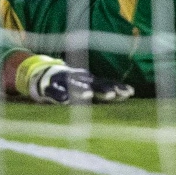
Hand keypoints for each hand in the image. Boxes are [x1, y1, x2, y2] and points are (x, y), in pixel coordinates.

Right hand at [18, 55, 133, 103]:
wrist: (44, 75)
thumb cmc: (73, 83)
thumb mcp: (90, 85)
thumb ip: (106, 89)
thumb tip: (131, 92)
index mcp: (90, 81)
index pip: (107, 83)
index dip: (117, 88)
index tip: (130, 93)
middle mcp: (79, 80)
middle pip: (93, 85)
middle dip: (103, 89)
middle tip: (112, 94)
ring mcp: (65, 82)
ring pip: (73, 86)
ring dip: (81, 90)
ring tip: (88, 95)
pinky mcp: (49, 88)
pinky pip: (54, 91)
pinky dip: (59, 94)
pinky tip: (64, 99)